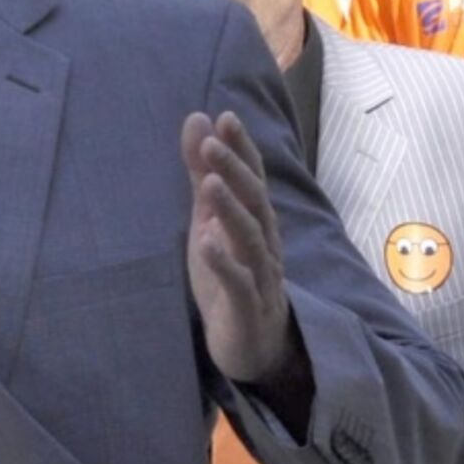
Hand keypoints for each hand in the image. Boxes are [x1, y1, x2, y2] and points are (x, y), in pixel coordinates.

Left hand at [181, 111, 296, 383]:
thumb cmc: (231, 275)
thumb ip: (203, 175)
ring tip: (211, 183)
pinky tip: (206, 243)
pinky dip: (224, 262)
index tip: (224, 117)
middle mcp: (265, 245)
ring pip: (251, 240)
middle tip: (212, 143)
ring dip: (231, 210)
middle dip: (236, 171)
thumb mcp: (209, 222)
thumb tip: (198, 120)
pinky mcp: (247, 309)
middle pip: (256, 203)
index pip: (252, 180)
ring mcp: (260, 277)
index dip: (241, 150)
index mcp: (256, 223)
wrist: (251, 345)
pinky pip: (239, 284)